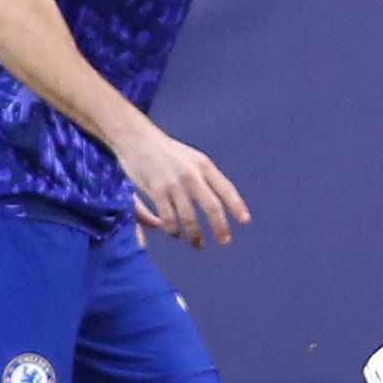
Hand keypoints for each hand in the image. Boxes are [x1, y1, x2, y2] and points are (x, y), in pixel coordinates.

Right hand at [118, 125, 248, 248]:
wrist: (137, 138)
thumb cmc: (166, 151)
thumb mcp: (192, 157)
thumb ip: (205, 177)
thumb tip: (217, 205)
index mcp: (203, 165)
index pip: (226, 188)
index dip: (237, 206)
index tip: (245, 221)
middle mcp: (191, 174)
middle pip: (211, 206)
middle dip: (220, 227)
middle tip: (224, 241)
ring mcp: (173, 183)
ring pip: (189, 217)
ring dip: (195, 234)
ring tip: (198, 244)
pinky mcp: (156, 190)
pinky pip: (168, 217)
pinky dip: (173, 229)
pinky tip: (174, 233)